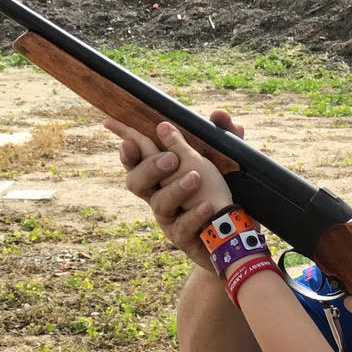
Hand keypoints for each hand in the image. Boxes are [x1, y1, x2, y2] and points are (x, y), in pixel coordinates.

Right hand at [106, 110, 242, 267]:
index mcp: (162, 175)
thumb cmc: (224, 194)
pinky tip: (207, 206)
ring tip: (196, 177)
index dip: (126, 142)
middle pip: (136, 182)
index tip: (114, 125)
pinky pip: (184, 226)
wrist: (237, 235)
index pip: (137, 156)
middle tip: (171, 158)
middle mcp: (159, 196)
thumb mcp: (227, 162)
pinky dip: (195, 215)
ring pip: (159, 203)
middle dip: (149, 167)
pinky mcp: (184, 238)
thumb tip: (218, 114)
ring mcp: (170, 218)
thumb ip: (224, 137)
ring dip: (176, 188)